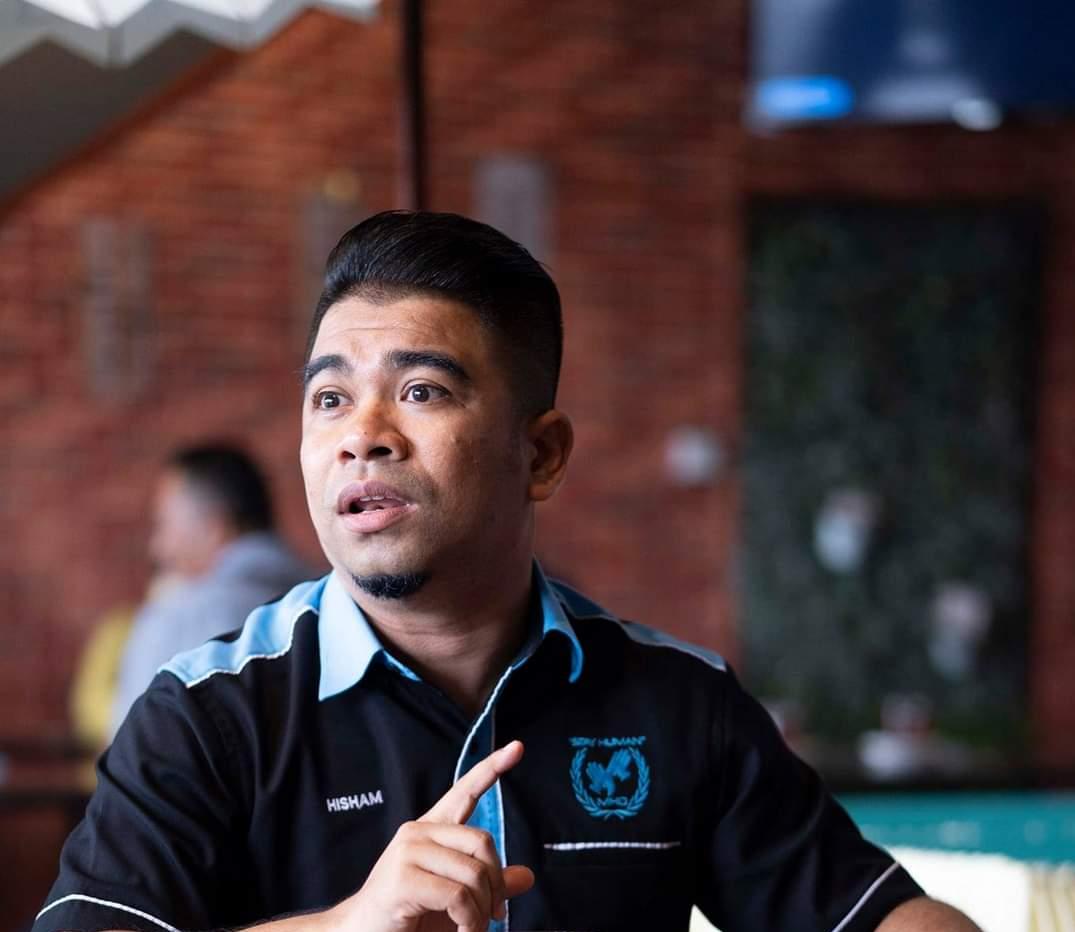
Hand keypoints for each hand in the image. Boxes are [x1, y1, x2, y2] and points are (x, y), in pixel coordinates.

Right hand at [329, 741, 533, 931]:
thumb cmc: (410, 919)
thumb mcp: (457, 901)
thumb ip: (488, 885)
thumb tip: (527, 875)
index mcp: (431, 831)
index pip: (464, 791)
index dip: (492, 768)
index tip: (517, 747)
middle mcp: (418, 833)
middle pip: (482, 842)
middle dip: (495, 885)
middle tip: (494, 916)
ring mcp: (407, 852)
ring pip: (473, 874)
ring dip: (482, 912)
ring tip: (472, 929)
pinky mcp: (402, 879)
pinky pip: (458, 897)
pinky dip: (469, 921)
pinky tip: (462, 931)